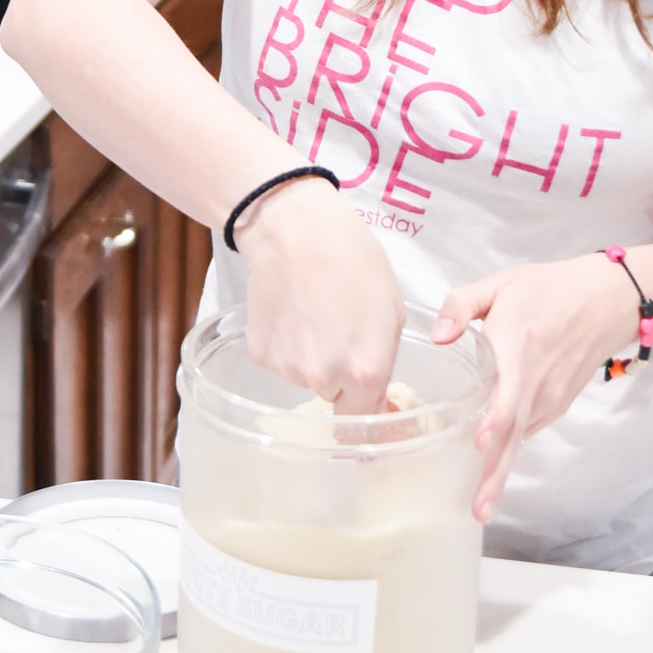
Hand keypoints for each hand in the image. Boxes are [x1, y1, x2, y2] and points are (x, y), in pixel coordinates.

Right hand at [235, 177, 404, 413]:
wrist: (296, 230)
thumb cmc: (353, 260)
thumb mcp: (391, 312)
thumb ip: (385, 363)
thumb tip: (376, 405)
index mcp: (364, 371)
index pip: (364, 422)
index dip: (368, 410)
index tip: (368, 402)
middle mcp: (323, 377)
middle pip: (334, 396)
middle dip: (341, 375)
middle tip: (341, 330)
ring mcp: (287, 367)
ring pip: (307, 377)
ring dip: (313, 356)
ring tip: (316, 311)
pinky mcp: (261, 353)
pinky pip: (281, 361)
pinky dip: (287, 344)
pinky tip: (292, 310)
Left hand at [432, 254, 637, 521]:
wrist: (607, 300)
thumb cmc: (550, 290)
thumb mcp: (501, 283)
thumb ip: (461, 304)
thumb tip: (438, 336)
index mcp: (520, 345)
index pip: (510, 390)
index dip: (496, 418)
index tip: (481, 443)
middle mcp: (537, 379)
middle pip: (515, 431)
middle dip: (496, 472)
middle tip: (478, 509)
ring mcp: (550, 396)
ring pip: (521, 439)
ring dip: (501, 473)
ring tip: (480, 506)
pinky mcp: (556, 404)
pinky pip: (528, 431)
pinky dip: (511, 454)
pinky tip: (491, 475)